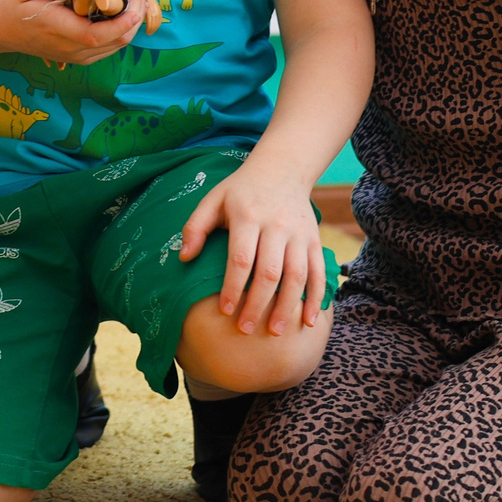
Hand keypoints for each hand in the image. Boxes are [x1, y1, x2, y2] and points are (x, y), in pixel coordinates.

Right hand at [0, 0, 143, 63]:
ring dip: (131, 22)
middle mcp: (69, 49)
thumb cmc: (13, 4)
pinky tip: (123, 11)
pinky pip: (108, 48)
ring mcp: (75, 57)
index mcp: (57, 30)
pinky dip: (122, 30)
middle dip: (134, 15)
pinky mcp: (78, 57)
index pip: (96, 35)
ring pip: (116, 46)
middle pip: (114, 41)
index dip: (121, 22)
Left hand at [178, 164, 327, 336]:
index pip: (241, 258)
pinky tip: (307, 320)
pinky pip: (317, 272)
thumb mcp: (213, 199)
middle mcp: (276, 225)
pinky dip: (315, 298)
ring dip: (287, 307)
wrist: (282, 169)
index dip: (232, 287)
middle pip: (269, 272)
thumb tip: (183, 257)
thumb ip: (196, 227)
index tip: (224, 311)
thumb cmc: (240, 190)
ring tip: (274, 332)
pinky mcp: (314, 240)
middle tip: (245, 329)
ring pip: (296, 276)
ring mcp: (299, 234)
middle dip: (257, 304)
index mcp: (248, 216)